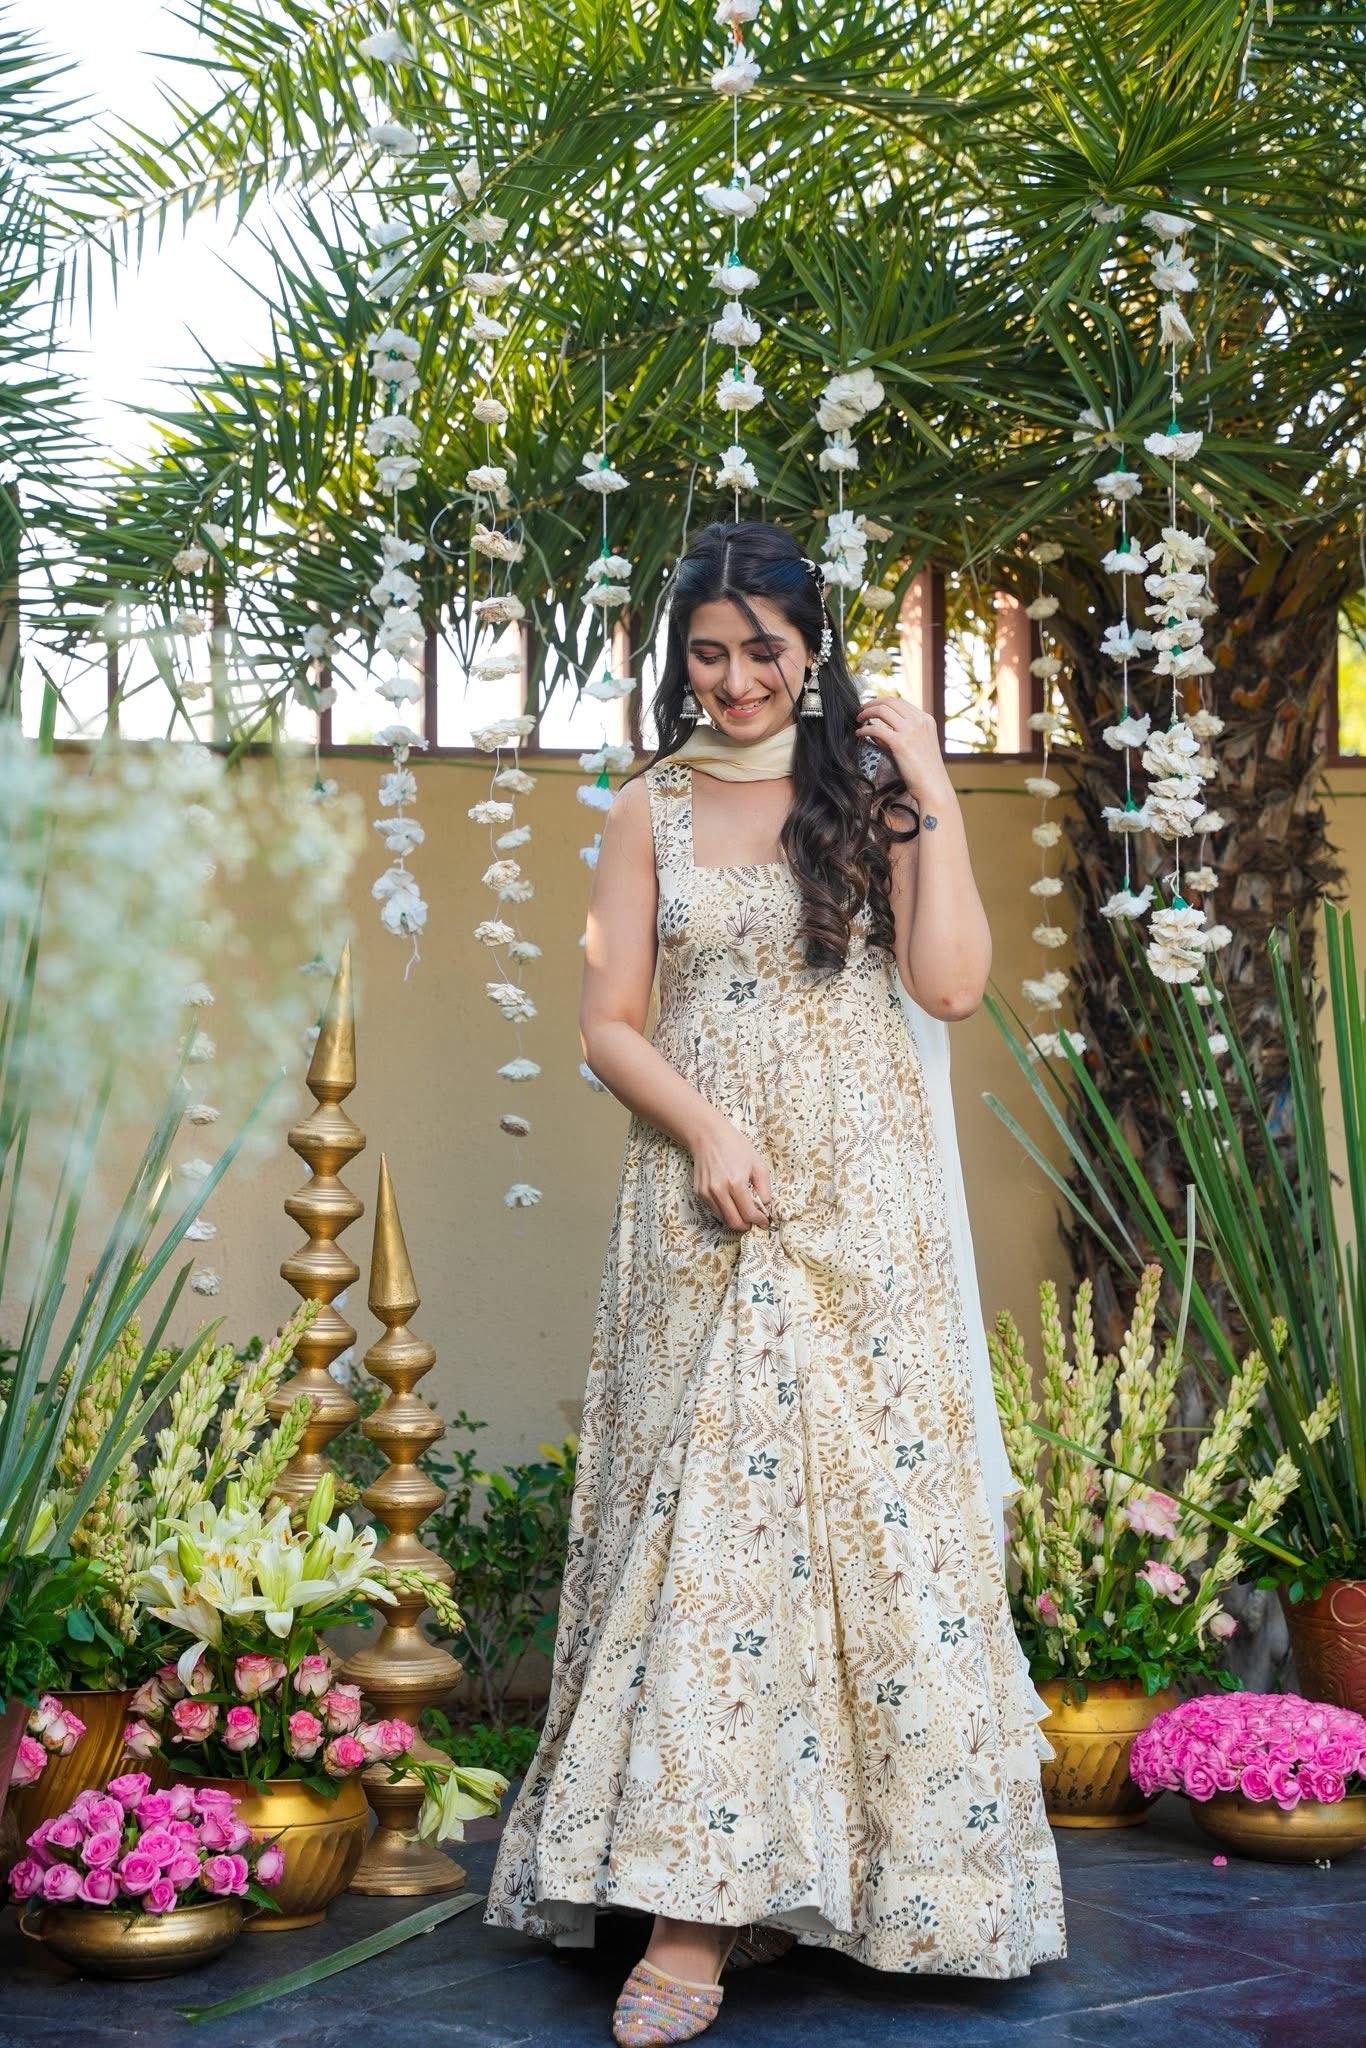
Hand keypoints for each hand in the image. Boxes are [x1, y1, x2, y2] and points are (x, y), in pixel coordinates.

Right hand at [690, 1117, 773, 1231]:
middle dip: (747, 1226)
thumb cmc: (735, 1146)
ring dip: (736, 1219)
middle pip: (734, 1222)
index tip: (765, 1220)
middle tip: (754, 1221)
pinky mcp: (699, 1193)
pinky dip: (725, 1211)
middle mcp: (719, 1191)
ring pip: (723, 1219)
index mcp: (736, 1183)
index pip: (749, 1214)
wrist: (708, 1136)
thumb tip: (766, 1206)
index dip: (759, 1220)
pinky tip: (731, 1200)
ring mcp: (707, 1193)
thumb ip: (764, 1188)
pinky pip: (714, 1210)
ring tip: (743, 1210)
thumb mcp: (757, 1163)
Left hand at [855, 696, 952, 801]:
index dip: (882, 702)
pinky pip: (876, 729)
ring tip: (858, 719)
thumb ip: (898, 735)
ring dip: (867, 712)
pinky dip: (865, 730)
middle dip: (872, 703)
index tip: (871, 707)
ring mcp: (911, 730)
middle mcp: (919, 721)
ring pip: (882, 710)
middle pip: (890, 702)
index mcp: (926, 719)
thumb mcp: (916, 745)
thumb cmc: (923, 770)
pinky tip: (859, 734)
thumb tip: (874, 732)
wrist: (933, 786)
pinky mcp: (901, 743)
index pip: (900, 702)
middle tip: (860, 710)